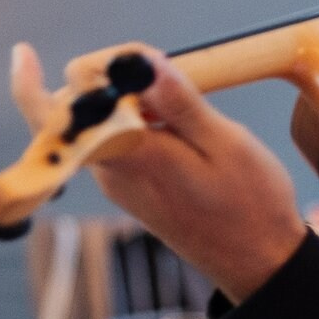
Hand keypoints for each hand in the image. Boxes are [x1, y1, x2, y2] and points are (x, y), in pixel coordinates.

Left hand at [10, 43, 307, 302]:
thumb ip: (179, 103)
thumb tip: (142, 63)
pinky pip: (109, 140)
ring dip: (119, 96)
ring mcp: (115, 180)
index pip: (64, 102)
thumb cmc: (249, 204)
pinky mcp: (128, 186)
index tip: (143, 57)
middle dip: (101, 75)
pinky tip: (171, 119)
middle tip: (155, 68)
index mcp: (129, 154)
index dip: (94, 66)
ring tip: (173, 94)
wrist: (254, 262)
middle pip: (68, 106)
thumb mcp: (225, 143)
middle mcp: (110, 169)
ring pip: (89, 122)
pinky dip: (131, 117)